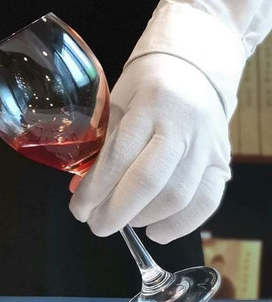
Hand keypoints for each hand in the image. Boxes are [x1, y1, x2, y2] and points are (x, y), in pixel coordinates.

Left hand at [69, 53, 230, 242]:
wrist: (194, 69)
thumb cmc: (146, 84)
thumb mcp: (117, 100)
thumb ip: (102, 141)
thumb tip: (78, 186)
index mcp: (150, 103)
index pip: (119, 154)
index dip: (96, 187)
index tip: (78, 208)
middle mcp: (182, 126)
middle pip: (149, 180)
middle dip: (116, 210)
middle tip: (95, 225)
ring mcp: (206, 146)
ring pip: (178, 195)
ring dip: (144, 218)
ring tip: (120, 223)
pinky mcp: (223, 161)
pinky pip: (206, 202)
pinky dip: (180, 224)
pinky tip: (155, 231)